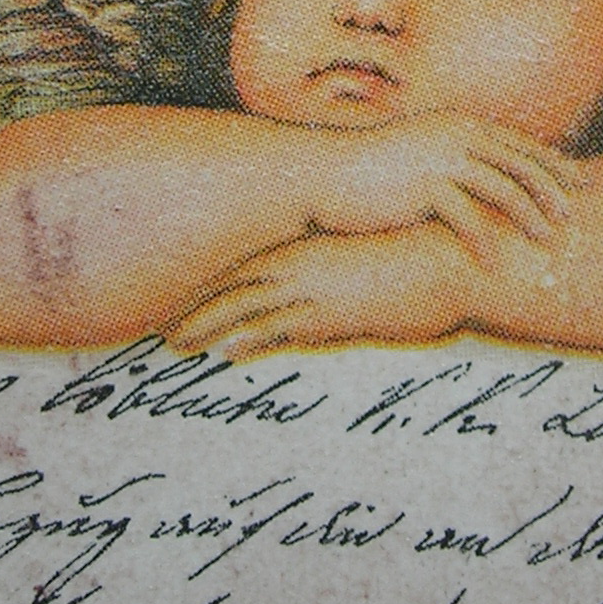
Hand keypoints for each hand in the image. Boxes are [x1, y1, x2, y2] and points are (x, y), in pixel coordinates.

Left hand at [168, 229, 482, 356]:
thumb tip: (313, 306)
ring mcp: (314, 290)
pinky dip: (250, 340)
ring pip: (243, 308)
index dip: (203, 285)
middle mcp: (300, 267)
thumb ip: (331, 281)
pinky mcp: (333, 314)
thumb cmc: (410, 264)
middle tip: (153, 324)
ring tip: (170, 344)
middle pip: (229, 285)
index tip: (172, 299)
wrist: (449, 262)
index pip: (239, 267)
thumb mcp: (361, 268)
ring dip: (203, 326)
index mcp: (304, 251)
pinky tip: (225, 352)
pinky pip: (281, 330)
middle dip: (189, 306)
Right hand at [306, 111, 579, 262]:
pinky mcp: (424, 187)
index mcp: (459, 125)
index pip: (518, 144)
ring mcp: (441, 159)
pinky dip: (486, 244)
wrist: (325, 173)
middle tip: (575, 216)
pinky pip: (467, 219)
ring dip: (529, 217)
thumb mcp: (419, 156)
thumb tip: (481, 177)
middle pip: (519, 163)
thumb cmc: (372, 171)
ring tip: (547, 242)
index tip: (578, 182)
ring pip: (502, 188)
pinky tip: (497, 266)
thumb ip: (453, 160)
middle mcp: (456, 135)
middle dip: (551, 190)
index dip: (552, 164)